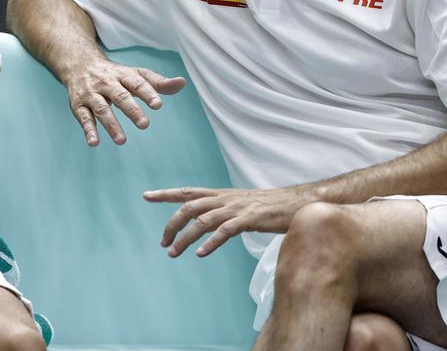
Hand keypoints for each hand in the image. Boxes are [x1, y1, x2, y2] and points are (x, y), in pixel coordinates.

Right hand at [63, 58, 184, 145]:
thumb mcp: (135, 75)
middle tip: (144, 125)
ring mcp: (91, 93)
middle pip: (120, 96)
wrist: (79, 63)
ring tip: (122, 140)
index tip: (158, 105)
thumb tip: (182, 83)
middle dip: (131, 110)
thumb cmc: (114, 74)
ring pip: (101, 108)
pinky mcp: (78, 104)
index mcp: (123, 74)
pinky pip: (83, 117)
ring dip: (111, 125)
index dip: (147, 93)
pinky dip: (88, 130)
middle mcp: (106, 82)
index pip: (137, 83)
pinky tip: (94, 142)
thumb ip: (158, 83)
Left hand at [143, 186, 314, 257]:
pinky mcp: (250, 219)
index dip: (166, 193)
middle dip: (172, 223)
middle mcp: (226, 199)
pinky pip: (225, 231)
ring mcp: (237, 208)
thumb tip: (207, 223)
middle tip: (162, 241)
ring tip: (173, 252)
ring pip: (202, 220)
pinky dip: (210, 242)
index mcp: (223, 195)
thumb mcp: (242, 206)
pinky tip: (200, 253)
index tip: (146, 195)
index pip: (189, 192)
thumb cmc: (272, 207)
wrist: (300, 203)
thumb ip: (224, 213)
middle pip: (189, 206)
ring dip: (185, 237)